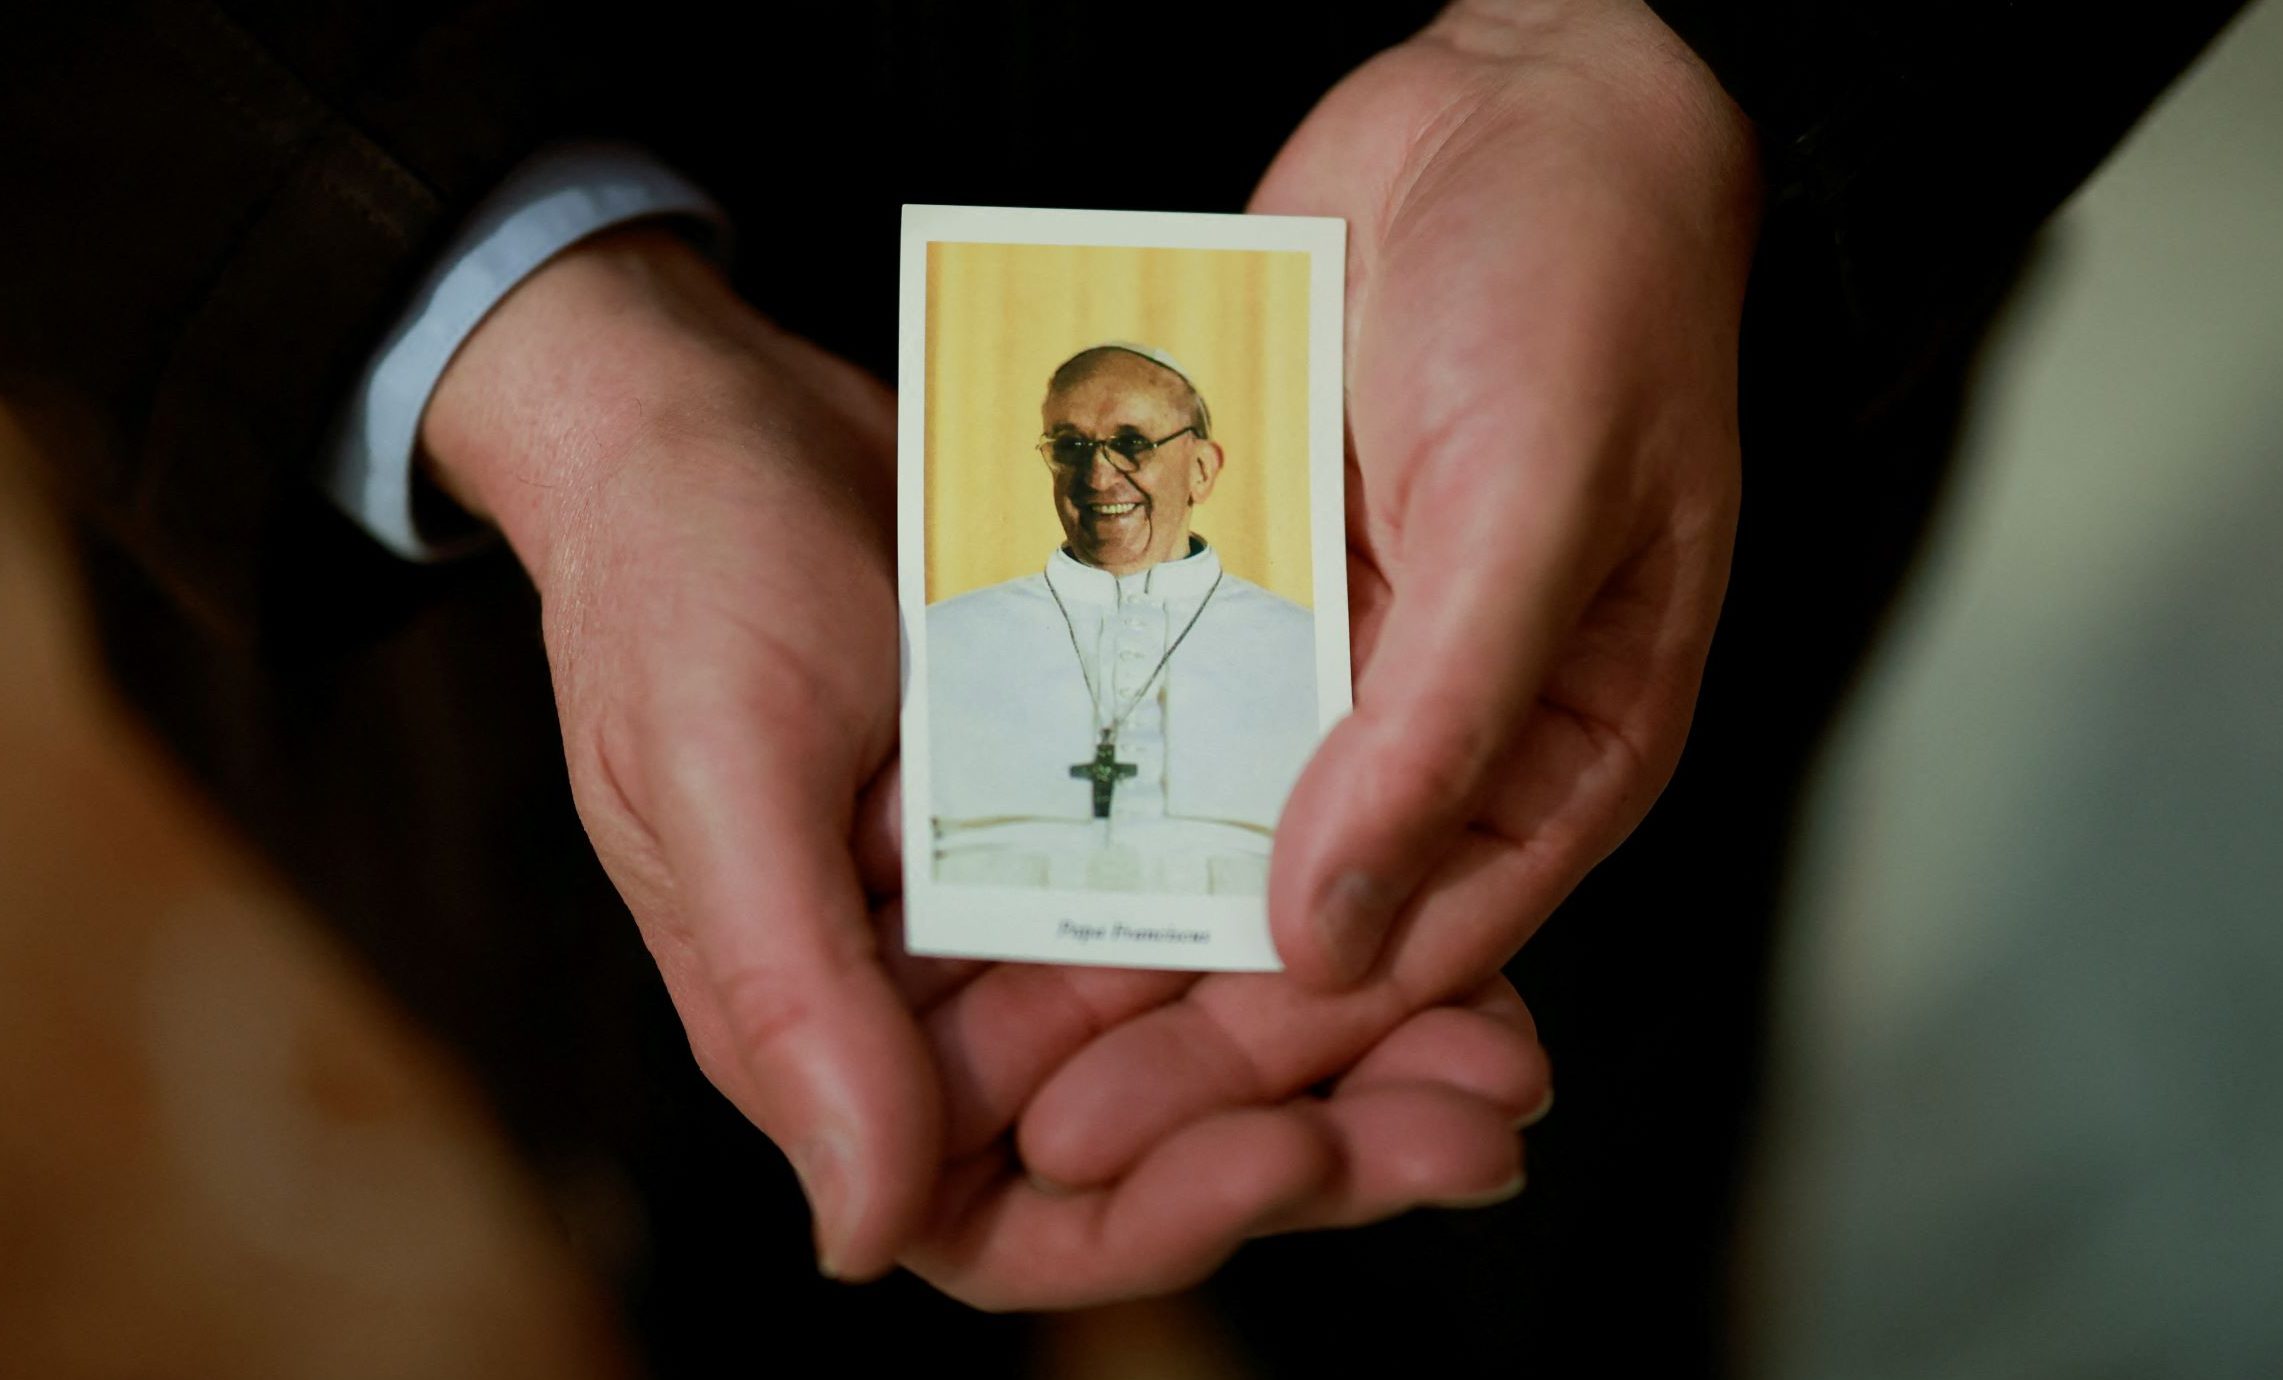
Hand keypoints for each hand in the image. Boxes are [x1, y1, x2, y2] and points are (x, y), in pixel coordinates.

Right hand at [424, 229, 1551, 1303]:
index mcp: (840, 1029)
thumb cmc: (673, 580)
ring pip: (1219, 1029)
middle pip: (1156, 1138)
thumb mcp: (719, 782)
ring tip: (1507, 1051)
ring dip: (1362, 1054)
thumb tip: (863, 1235)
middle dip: (1320, 1148)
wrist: (713, 404)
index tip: (1292, 1150)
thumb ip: (789, 1005)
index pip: (1014, 1210)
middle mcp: (950, 994)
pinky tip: (1455, 911)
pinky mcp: (1103, 798)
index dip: (1156, 1215)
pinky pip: (1234, 890)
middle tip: (1477, 1120)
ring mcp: (1035, 898)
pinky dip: (1339, 913)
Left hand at [999, 0, 1758, 1186]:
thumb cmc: (1584, 286)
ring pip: (1213, 818)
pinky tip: (977, 822)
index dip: (1253, 1057)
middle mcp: (1448, 729)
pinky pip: (1173, 685)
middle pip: (1290, 916)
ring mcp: (1347, 650)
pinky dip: (1093, 749)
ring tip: (960, 995)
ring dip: (1101, 903)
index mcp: (1562, 753)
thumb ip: (1440, 731)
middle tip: (997, 1098)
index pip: (1400, 955)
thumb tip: (1336, 945)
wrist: (1520, 93)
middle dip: (1152, 1016)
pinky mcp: (1267, 566)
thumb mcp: (1533, 510)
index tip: (1105, 1128)